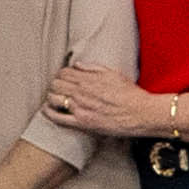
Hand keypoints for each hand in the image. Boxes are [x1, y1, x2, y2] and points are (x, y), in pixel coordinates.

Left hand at [42, 63, 156, 140]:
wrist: (141, 113)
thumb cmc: (130, 94)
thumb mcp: (113, 73)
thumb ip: (93, 68)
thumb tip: (77, 64)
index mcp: (89, 78)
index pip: (63, 72)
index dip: (62, 75)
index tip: (64, 80)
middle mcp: (82, 92)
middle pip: (55, 84)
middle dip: (55, 85)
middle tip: (59, 90)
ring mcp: (80, 108)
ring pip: (53, 98)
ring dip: (51, 97)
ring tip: (54, 99)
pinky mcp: (82, 123)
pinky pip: (57, 118)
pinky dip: (49, 113)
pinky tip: (48, 110)